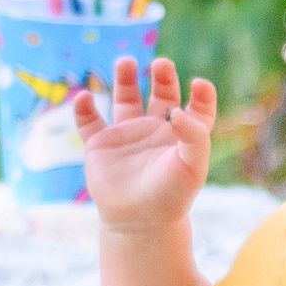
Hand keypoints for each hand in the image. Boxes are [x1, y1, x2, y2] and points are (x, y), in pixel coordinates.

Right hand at [72, 56, 216, 230]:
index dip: (201, 94)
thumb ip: (194, 135)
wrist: (139, 223)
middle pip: (161, 93)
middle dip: (162, 75)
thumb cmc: (171, 195)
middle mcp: (156, 129)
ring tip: (126, 62)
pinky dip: (83, 109)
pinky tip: (84, 98)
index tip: (199, 84)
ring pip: (125, 97)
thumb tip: (178, 110)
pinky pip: (89, 121)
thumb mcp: (192, 166)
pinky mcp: (100, 145)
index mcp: (182, 135)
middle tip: (161, 65)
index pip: (197, 106)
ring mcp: (127, 135)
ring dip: (124, 78)